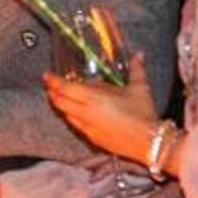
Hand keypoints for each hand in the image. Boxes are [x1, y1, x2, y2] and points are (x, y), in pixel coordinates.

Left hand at [44, 59, 158, 163]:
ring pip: (66, 115)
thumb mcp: (140, 88)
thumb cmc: (143, 114)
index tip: (47, 75)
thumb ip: (136, 69)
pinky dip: (73, 117)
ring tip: (66, 97)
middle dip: (53, 93)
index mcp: (93, 98)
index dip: (53, 81)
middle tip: (53, 85)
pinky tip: (81, 113)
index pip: (65, 88)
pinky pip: (76, 126)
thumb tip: (138, 55)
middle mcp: (86, 113)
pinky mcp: (93, 139)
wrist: (150, 143)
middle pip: (59, 102)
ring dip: (62, 105)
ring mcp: (88, 128)